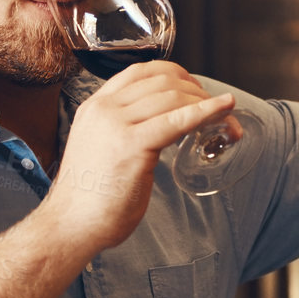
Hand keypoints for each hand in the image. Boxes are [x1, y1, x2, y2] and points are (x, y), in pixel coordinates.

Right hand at [38, 61, 235, 254]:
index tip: (194, 88)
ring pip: (172, 96)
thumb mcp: (102, 150)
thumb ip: (125, 133)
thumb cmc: (91, 199)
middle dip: (197, 91)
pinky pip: (177, 120)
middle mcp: (104, 109)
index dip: (175, 74)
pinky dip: (206, 111)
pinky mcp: (132, 146)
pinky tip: (224, 110)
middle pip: (162, 81)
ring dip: (207, 104)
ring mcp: (116, 125)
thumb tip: (161, 130)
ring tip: (228, 119)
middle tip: (218, 109)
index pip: (140, 71)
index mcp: (95, 107)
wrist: (70, 225)